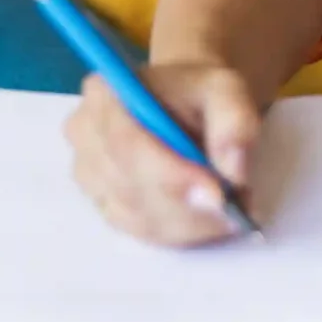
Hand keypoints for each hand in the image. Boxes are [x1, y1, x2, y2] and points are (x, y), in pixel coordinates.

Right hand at [65, 62, 262, 245]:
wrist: (185, 106)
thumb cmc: (200, 94)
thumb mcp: (228, 89)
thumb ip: (235, 120)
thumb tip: (233, 170)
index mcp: (106, 94)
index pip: (127, 144)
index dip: (171, 176)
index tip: (217, 196)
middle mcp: (85, 135)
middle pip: (132, 187)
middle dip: (189, 206)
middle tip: (236, 209)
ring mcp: (89, 175)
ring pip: (139, 217)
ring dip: (190, 223)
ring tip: (229, 208)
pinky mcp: (103, 204)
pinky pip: (141, 232)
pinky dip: (181, 232)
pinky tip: (208, 219)